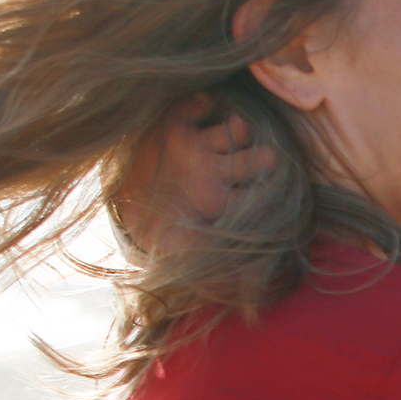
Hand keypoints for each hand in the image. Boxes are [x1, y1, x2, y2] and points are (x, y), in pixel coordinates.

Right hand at [109, 93, 273, 259]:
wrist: (131, 205)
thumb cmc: (165, 234)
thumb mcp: (184, 256)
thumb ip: (212, 273)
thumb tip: (247, 295)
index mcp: (225, 201)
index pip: (253, 196)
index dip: (262, 196)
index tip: (269, 197)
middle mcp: (218, 171)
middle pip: (249, 160)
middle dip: (259, 159)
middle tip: (266, 159)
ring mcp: (199, 148)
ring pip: (228, 133)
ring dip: (236, 129)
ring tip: (238, 128)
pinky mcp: (175, 126)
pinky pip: (192, 108)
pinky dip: (199, 104)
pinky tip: (203, 104)